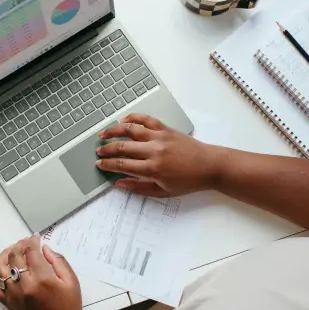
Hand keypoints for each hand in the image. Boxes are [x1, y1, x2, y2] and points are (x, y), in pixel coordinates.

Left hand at [0, 236, 85, 309]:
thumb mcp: (72, 282)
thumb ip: (58, 261)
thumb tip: (45, 249)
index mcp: (42, 279)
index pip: (31, 251)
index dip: (33, 241)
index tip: (36, 237)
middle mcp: (24, 286)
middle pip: (15, 257)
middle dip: (20, 245)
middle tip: (26, 242)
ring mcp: (13, 295)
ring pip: (0, 268)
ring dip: (5, 255)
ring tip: (12, 250)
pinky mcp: (8, 303)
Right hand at [95, 113, 218, 196]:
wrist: (210, 166)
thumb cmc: (188, 181)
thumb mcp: (163, 192)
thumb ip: (139, 188)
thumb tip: (119, 183)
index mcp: (152, 169)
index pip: (122, 165)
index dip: (108, 164)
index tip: (99, 164)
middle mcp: (153, 151)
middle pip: (122, 147)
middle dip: (107, 149)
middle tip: (98, 152)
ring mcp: (159, 137)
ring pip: (130, 130)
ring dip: (114, 131)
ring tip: (103, 134)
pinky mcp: (166, 129)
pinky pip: (146, 120)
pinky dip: (133, 118)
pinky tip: (123, 120)